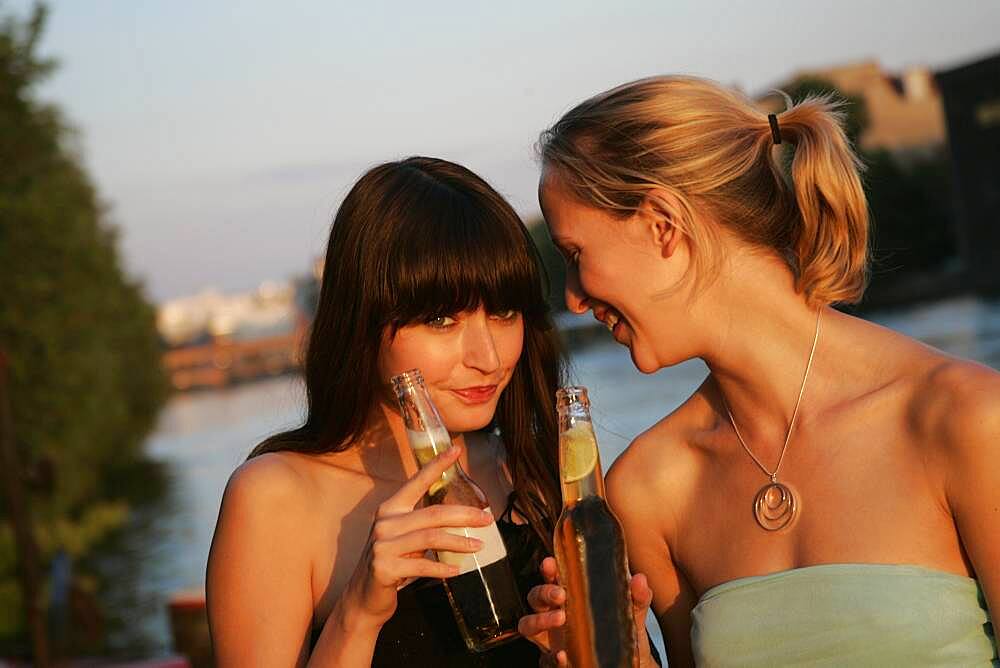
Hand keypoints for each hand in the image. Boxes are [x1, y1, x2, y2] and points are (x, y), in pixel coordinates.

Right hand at [339, 445, 492, 627]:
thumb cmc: (393, 561)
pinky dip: (442, 567)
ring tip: (479, 546)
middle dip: (465, 515)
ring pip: (431, 538)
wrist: (365, 596)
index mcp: (391, 508)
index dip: (436, 465)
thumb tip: (464, 516)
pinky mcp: (384, 568)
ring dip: (459, 542)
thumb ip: (423, 524)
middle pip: (433, 513)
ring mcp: (382, 545)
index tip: (455, 450)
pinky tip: (456, 570)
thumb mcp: (404, 536)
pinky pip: (421, 565)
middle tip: (487, 519)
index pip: (417, 481)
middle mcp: (385, 522)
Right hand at [519, 557, 657, 667]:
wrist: (626, 664)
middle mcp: (555, 613)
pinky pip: (543, 659)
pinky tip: (563, 656)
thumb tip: (640, 580)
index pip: (552, 576)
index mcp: (570, 595)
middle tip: (561, 595)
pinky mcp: (553, 660)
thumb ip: (636, 598)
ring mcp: (551, 637)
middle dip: (544, 592)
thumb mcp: (631, 614)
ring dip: (539, 620)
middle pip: (535, 596)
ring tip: (560, 618)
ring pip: (527, 624)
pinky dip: (551, 658)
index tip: (551, 563)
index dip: (548, 569)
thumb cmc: (621, 633)